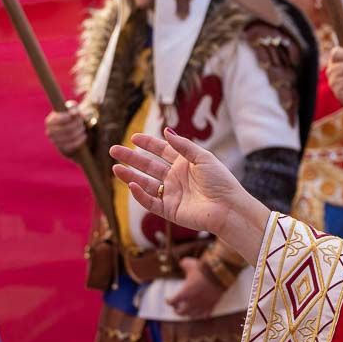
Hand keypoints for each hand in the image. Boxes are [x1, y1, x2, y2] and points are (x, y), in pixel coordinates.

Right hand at [45, 102, 87, 156]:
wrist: (79, 135)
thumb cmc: (75, 120)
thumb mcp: (74, 111)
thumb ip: (73, 108)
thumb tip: (74, 112)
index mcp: (50, 121)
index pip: (57, 119)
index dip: (68, 117)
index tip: (77, 114)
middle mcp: (50, 132)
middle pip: (65, 128)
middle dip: (77, 124)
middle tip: (82, 122)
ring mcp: (55, 142)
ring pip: (69, 137)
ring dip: (79, 132)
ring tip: (83, 129)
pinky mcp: (62, 150)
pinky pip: (71, 146)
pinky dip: (80, 140)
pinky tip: (84, 136)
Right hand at [110, 129, 270, 261]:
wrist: (228, 208)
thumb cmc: (220, 181)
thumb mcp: (203, 158)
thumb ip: (183, 146)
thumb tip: (166, 131)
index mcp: (185, 163)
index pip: (162, 150)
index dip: (148, 144)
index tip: (133, 137)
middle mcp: (176, 178)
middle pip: (149, 165)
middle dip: (132, 158)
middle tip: (114, 150)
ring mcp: (171, 194)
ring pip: (145, 183)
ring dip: (130, 175)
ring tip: (115, 168)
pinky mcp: (169, 210)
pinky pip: (150, 201)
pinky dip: (140, 194)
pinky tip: (132, 184)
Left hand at [165, 257, 223, 318]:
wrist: (220, 274)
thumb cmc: (203, 270)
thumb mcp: (191, 264)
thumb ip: (184, 264)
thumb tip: (181, 263)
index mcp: (184, 293)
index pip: (172, 302)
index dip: (168, 301)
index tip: (168, 299)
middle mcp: (192, 302)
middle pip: (181, 312)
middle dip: (177, 310)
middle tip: (177, 307)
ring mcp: (203, 305)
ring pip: (192, 315)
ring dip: (188, 313)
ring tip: (188, 310)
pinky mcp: (212, 305)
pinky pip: (205, 314)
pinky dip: (202, 314)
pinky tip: (201, 312)